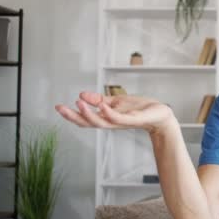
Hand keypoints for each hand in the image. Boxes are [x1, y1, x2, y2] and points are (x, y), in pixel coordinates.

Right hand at [55, 91, 174, 133]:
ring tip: (78, 103)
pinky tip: (101, 105)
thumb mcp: (116, 101)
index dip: (71, 114)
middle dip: (73, 116)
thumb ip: (99, 100)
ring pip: (101, 122)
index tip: (58, 106)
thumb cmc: (140, 109)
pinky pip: (118, 118)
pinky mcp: (133, 119)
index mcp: (107, 118)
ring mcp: (122, 121)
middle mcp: (112, 122)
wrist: (160, 115)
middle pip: (88, 123)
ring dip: (88, 114)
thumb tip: (81, 95)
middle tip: (60, 108)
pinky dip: (109, 113)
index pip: (86, 119)